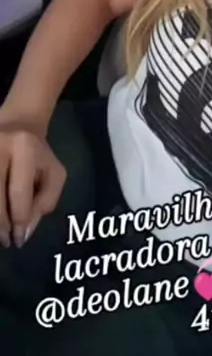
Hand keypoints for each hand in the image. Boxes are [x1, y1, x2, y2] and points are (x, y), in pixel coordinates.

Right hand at [0, 114, 65, 248]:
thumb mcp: (54, 173)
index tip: (19, 240)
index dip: (18, 221)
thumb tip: (24, 232)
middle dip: (1, 224)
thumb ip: (45, 202)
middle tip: (5, 240)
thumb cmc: (38, 155)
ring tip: (0, 231)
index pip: (18, 192)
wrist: (18, 123)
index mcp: (24, 147)